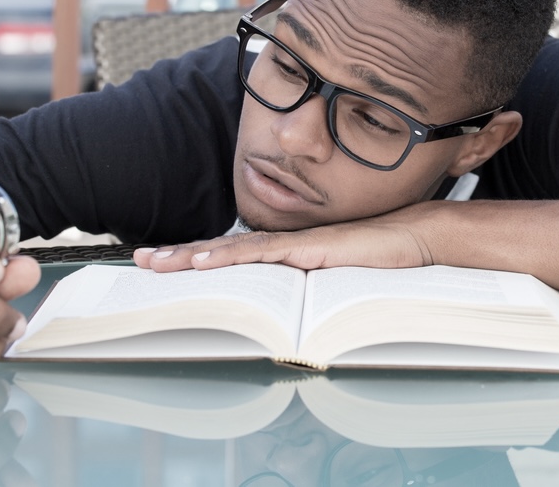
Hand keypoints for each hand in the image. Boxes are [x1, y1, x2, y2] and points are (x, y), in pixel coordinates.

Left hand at [133, 205, 436, 272]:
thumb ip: (310, 293)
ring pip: (234, 250)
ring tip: (155, 262)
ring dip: (192, 256)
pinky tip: (201, 261)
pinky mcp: (309, 248)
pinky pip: (262, 253)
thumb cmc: (383, 260)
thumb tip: (289, 321)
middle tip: (141, 260)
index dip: (200, 258)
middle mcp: (286, 245)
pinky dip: (228, 257)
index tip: (166, 263)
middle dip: (180, 256)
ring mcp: (296, 244)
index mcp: (289, 254)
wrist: (417, 237)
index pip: (236, 257)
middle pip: (224, 251)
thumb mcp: (337, 284)